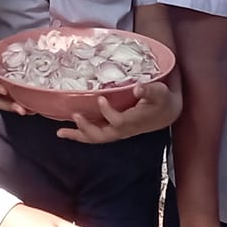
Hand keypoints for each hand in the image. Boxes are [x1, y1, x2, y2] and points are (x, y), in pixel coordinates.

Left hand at [58, 82, 179, 142]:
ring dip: (78, 135)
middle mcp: (124, 130)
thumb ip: (149, 90)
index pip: (118, 121)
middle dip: (87, 129)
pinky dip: (81, 134)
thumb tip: (138, 87)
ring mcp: (118, 131)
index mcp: (134, 121)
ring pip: (97, 138)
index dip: (108, 112)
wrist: (165, 113)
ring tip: (61, 133)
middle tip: (75, 116)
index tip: (100, 98)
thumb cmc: (161, 101)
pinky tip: (68, 130)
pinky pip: (96, 135)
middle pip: (103, 135)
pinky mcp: (114, 129)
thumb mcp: (159, 92)